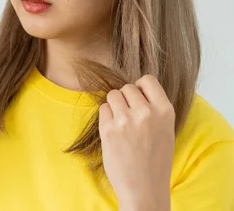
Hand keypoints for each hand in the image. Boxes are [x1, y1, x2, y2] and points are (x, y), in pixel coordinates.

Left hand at [99, 75, 174, 208]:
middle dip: (125, 99)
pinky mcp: (108, 129)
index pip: (147, 79)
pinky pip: (103, 109)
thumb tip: (136, 87)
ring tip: (122, 124)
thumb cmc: (155, 160)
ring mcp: (126, 120)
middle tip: (129, 116)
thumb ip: (154, 108)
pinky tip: (114, 132)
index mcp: (165, 111)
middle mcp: (146, 112)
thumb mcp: (166, 130)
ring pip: (112, 95)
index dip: (140, 87)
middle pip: (127, 87)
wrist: (144, 188)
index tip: (138, 99)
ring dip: (114, 106)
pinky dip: (106, 117)